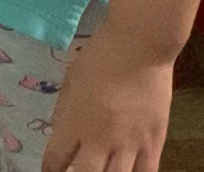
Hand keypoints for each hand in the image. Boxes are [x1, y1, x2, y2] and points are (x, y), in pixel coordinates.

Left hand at [43, 28, 171, 171]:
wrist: (140, 45)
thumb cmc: (101, 55)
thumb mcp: (71, 79)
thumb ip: (65, 109)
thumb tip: (62, 131)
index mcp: (74, 122)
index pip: (55, 159)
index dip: (50, 168)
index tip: (50, 169)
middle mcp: (99, 140)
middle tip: (76, 171)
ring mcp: (128, 144)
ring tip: (101, 170)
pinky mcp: (153, 143)